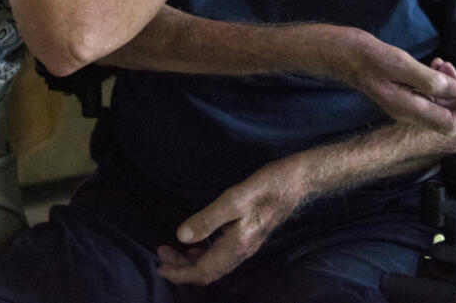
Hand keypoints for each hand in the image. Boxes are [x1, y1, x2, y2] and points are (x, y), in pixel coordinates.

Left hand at [156, 160, 300, 285]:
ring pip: (214, 265)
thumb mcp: (233, 199)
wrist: (295, 182)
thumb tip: (180, 237)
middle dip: (182, 268)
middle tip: (161, 253)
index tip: (160, 266)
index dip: (180, 273)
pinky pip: (221, 256)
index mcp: (236, 246)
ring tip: (173, 249)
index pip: (203, 271)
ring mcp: (246, 245)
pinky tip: (196, 243)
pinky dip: (204, 254)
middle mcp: (241, 251)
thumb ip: (207, 220)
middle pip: (207, 272)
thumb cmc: (265, 187)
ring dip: (191, 261)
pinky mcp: (248, 237)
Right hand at [336, 30, 455, 134]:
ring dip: (447, 84)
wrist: (345, 54)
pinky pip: (430, 95)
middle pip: (449, 113)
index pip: (451, 124)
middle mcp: (409, 113)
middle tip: (446, 66)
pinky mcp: (403, 96)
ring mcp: (406, 106)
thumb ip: (431, 81)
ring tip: (439, 62)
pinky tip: (433, 65)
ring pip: (440, 103)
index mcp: (409, 110)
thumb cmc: (370, 57)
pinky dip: (437, 81)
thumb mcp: (402, 65)